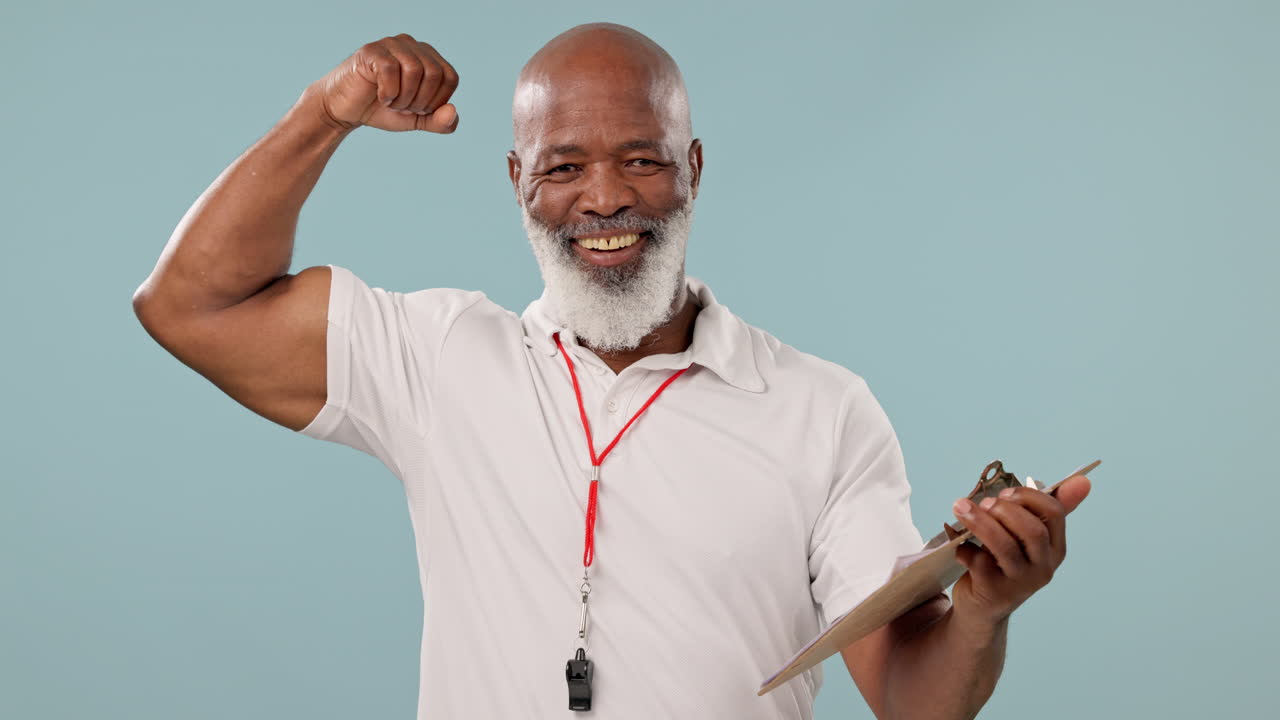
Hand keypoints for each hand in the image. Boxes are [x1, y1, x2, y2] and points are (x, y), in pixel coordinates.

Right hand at [308, 32, 458, 132]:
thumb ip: (439, 122)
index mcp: (428, 58)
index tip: (417, 109)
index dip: (437, 101)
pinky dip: (388, 92)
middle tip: (402, 107)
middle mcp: (412, 46)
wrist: (346, 109)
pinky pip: (391, 69)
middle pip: (435, 73)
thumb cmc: (382, 109)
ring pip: (415, 70)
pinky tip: (380, 96)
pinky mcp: (371, 50)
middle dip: (420, 100)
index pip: (450, 77)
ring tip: (391, 102)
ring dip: (404, 97)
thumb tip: (453, 111)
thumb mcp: (416, 120)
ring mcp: (392, 44)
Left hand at [948, 475, 1091, 629]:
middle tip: (983, 503)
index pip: (1055, 513)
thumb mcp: (1026, 536)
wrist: (983, 607)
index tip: (1005, 493)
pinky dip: (964, 548)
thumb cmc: (1004, 561)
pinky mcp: (995, 592)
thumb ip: (1044, 508)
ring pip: (1004, 545)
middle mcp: (1043, 566)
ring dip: (980, 522)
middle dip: (1004, 510)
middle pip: (1032, 530)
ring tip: (961, 508)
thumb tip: (1083, 480)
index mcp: (1055, 548)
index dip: (1028, 496)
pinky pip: (979, 562)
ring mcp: (1020, 582)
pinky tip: (959, 546)